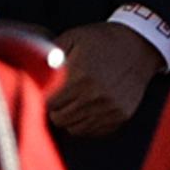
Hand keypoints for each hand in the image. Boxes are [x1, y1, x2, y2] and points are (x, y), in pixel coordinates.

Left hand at [49, 23, 162, 138]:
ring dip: (68, 116)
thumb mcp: (72, 38)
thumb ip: (48, 56)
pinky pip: (92, 130)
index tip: (44, 89)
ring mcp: (110, 109)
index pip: (47, 101)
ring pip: (73, 127)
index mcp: (81, 76)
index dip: (42, 96)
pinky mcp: (120, 116)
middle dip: (54, 107)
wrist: (139, 46)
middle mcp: (96, 96)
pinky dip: (85, 122)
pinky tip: (88, 105)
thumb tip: (29, 74)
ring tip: (74, 98)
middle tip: (59, 94)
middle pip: (58, 117)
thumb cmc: (101, 41)